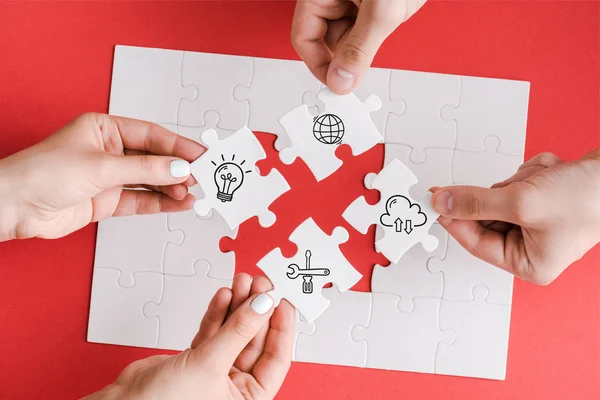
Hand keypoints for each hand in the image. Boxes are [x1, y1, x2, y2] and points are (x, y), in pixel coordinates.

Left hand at [0, 113, 204, 240]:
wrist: (14, 207)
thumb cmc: (42, 173)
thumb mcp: (101, 167)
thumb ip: (144, 170)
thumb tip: (178, 169)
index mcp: (105, 128)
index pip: (152, 135)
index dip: (179, 145)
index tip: (202, 154)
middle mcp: (109, 151)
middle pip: (154, 158)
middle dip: (179, 168)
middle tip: (204, 176)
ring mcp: (110, 177)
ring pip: (150, 181)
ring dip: (173, 188)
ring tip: (194, 193)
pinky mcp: (107, 201)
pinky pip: (141, 201)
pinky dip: (160, 203)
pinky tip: (178, 203)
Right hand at [85, 274, 294, 399]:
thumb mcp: (210, 364)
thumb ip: (238, 331)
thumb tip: (263, 305)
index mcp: (249, 399)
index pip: (276, 359)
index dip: (281, 327)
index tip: (283, 301)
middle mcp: (235, 387)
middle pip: (254, 340)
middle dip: (256, 310)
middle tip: (260, 284)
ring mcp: (216, 371)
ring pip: (234, 333)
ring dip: (238, 307)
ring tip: (242, 282)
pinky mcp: (197, 360)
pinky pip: (214, 333)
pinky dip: (218, 314)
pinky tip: (225, 296)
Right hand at [292, 0, 426, 93]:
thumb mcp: (381, 10)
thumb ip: (360, 49)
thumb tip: (341, 80)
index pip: (304, 38)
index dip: (319, 65)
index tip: (337, 83)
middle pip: (326, 37)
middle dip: (349, 48)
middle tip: (368, 55)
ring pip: (348, 32)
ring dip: (368, 37)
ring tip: (388, 16)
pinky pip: (365, 22)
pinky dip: (380, 25)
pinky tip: (393, 12)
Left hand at [430, 150, 599, 284]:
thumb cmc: (587, 199)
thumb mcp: (522, 202)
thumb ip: (476, 203)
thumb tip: (442, 204)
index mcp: (528, 263)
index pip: (475, 243)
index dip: (454, 219)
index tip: (435, 201)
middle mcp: (532, 248)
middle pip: (487, 217)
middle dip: (502, 194)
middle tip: (515, 184)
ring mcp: (537, 224)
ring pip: (500, 196)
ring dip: (518, 181)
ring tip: (544, 179)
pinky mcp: (542, 203)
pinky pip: (517, 185)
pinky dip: (530, 174)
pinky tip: (551, 173)